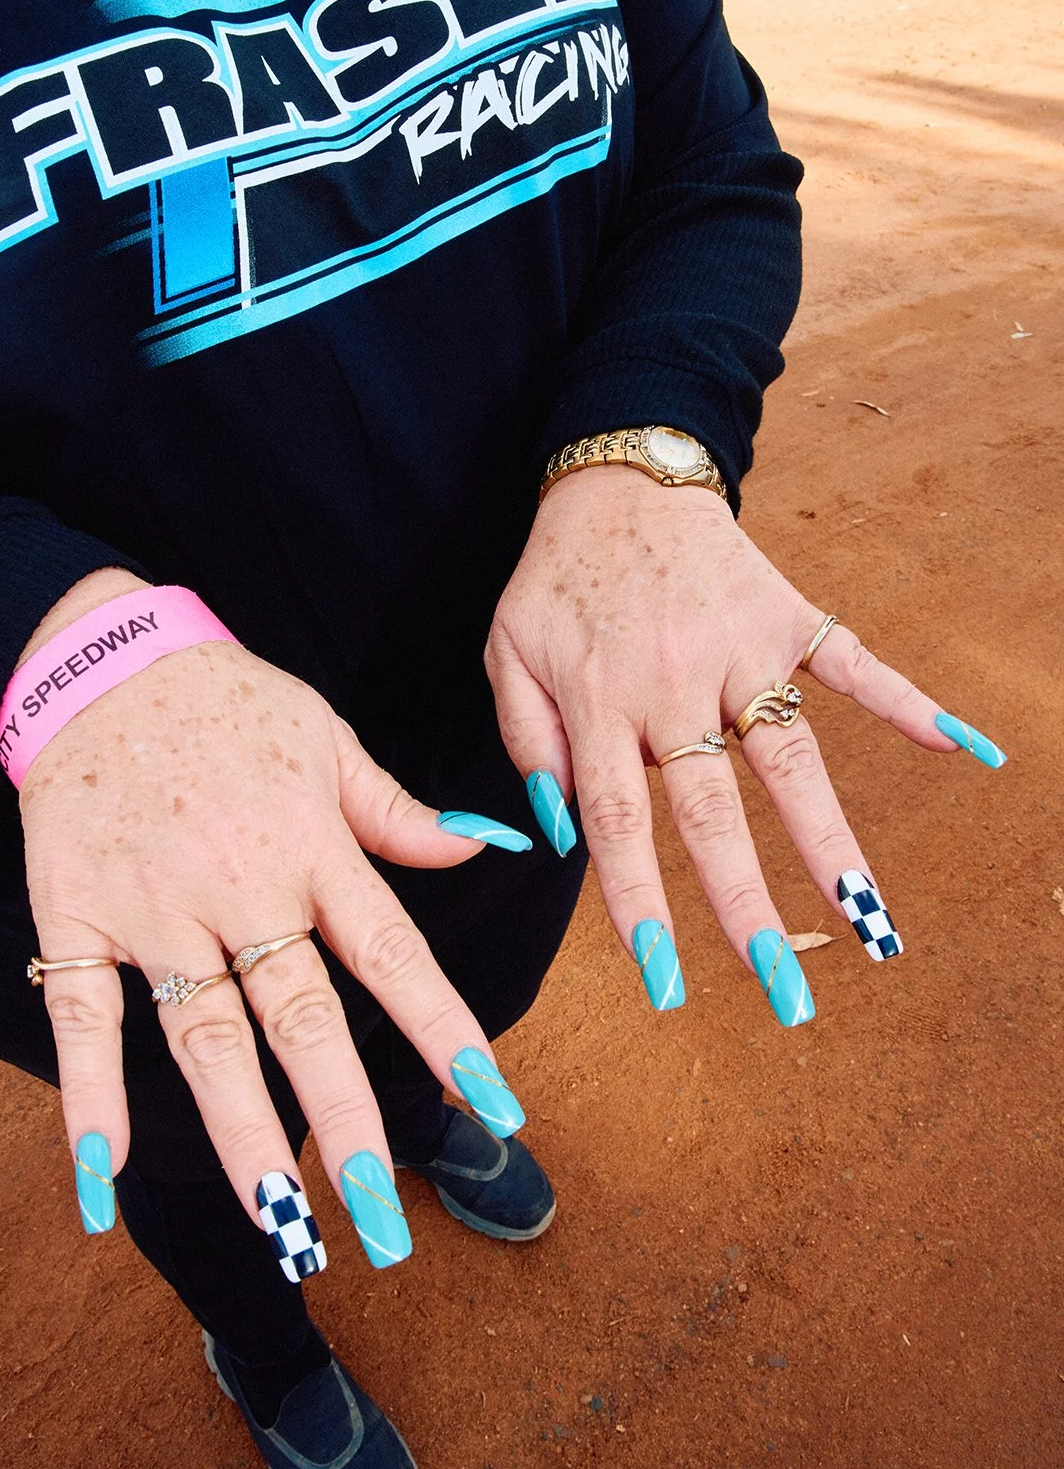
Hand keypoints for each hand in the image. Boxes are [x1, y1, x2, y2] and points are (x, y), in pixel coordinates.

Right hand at [20, 570, 527, 1258]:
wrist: (102, 659)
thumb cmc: (228, 698)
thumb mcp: (328, 737)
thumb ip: (399, 811)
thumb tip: (488, 843)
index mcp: (312, 846)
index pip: (392, 954)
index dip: (443, 1031)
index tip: (493, 1102)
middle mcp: (240, 886)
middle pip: (301, 1019)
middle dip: (348, 1122)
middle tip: (382, 1223)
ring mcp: (156, 907)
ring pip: (204, 1034)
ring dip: (243, 1133)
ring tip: (280, 1222)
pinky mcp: (78, 915)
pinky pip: (81, 1016)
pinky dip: (87, 1096)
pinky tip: (103, 1175)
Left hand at [485, 469, 1002, 1019]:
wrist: (618, 478)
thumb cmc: (557, 578)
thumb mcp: (506, 653)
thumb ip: (528, 743)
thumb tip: (564, 834)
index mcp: (600, 700)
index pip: (620, 823)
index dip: (640, 903)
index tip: (661, 980)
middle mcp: (675, 685)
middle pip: (715, 813)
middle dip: (747, 907)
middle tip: (781, 989)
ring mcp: (739, 652)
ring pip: (792, 760)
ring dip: (831, 843)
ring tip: (871, 921)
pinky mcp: (785, 619)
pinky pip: (852, 664)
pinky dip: (907, 701)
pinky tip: (961, 746)